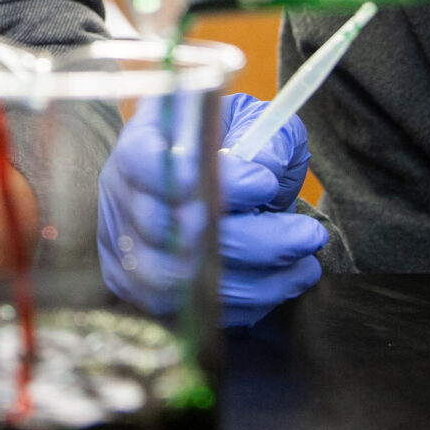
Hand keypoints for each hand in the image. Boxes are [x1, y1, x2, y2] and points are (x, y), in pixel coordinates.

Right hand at [98, 91, 326, 327]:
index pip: (146, 163)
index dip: (195, 179)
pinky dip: (245, 303)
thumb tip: (266, 166)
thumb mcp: (246, 120)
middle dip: (256, 238)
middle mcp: (121, 199)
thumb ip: (261, 133)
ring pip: (187, 281)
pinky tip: (283, 283)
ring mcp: (127, 251)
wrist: (203, 184)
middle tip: (308, 234)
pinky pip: (193, 310)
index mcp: (138, 146)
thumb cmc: (225, 146)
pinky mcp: (143, 293)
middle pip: (177, 231)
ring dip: (257, 279)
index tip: (263, 184)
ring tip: (306, 266)